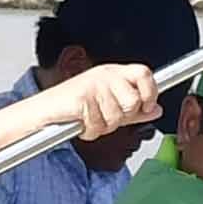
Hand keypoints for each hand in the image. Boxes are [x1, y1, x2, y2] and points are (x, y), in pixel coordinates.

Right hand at [45, 62, 163, 141]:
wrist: (45, 110)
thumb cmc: (74, 106)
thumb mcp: (110, 105)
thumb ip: (136, 109)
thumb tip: (157, 110)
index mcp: (114, 73)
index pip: (144, 74)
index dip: (150, 93)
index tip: (148, 107)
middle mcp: (105, 76)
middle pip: (133, 100)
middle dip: (121, 117)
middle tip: (105, 116)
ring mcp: (93, 86)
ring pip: (115, 118)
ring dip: (102, 126)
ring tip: (89, 119)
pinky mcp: (82, 98)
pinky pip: (98, 124)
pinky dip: (89, 130)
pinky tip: (80, 122)